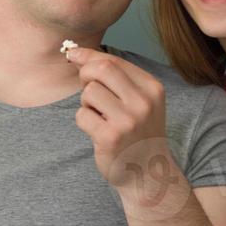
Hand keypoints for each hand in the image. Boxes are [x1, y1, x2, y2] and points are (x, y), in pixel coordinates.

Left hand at [66, 47, 171, 189]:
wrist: (147, 172)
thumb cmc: (138, 132)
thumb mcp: (139, 100)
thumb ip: (116, 76)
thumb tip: (77, 53)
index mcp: (152, 88)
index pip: (114, 61)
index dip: (89, 56)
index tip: (73, 54)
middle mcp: (143, 102)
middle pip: (102, 69)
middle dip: (86, 74)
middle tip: (86, 87)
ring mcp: (128, 121)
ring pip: (89, 92)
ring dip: (86, 103)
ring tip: (99, 116)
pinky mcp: (110, 137)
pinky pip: (82, 116)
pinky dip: (84, 121)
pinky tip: (97, 131)